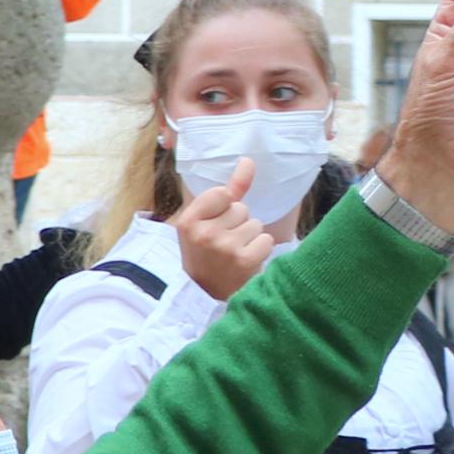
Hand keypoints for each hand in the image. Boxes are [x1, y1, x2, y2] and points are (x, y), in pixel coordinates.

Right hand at [170, 164, 281, 300]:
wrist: (206, 293)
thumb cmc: (206, 252)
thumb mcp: (203, 221)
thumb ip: (228, 191)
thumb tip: (248, 160)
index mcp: (188, 221)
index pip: (222, 193)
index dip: (223, 208)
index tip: (213, 225)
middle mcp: (204, 233)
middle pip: (241, 209)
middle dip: (237, 223)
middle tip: (223, 243)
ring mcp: (225, 247)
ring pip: (255, 224)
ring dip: (250, 237)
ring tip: (234, 252)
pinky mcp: (245, 260)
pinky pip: (266, 239)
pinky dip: (260, 249)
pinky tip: (246, 260)